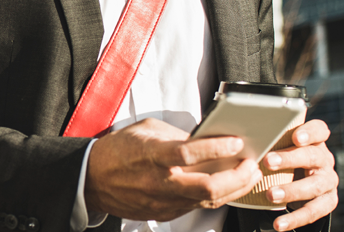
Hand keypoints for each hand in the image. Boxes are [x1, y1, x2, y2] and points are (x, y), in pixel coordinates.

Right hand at [84, 118, 262, 220]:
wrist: (92, 179)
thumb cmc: (118, 150)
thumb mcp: (146, 130)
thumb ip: (176, 136)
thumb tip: (207, 139)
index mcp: (152, 155)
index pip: (189, 153)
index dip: (217, 148)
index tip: (236, 142)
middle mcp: (159, 181)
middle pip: (208, 187)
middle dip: (238, 177)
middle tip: (251, 165)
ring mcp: (162, 201)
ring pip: (208, 202)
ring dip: (234, 189)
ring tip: (248, 176)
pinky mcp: (164, 213)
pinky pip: (196, 207)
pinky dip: (215, 196)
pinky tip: (227, 186)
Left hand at [262, 120, 338, 230]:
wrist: (301, 183)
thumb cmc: (284, 159)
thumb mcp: (281, 147)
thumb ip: (269, 142)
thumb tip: (238, 139)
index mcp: (315, 142)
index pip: (319, 131)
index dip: (309, 133)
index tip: (296, 137)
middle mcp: (324, 160)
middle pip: (313, 157)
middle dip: (290, 159)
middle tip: (267, 162)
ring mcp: (328, 181)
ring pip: (314, 185)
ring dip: (291, 191)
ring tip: (270, 195)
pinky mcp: (328, 201)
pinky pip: (313, 211)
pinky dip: (295, 219)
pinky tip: (279, 224)